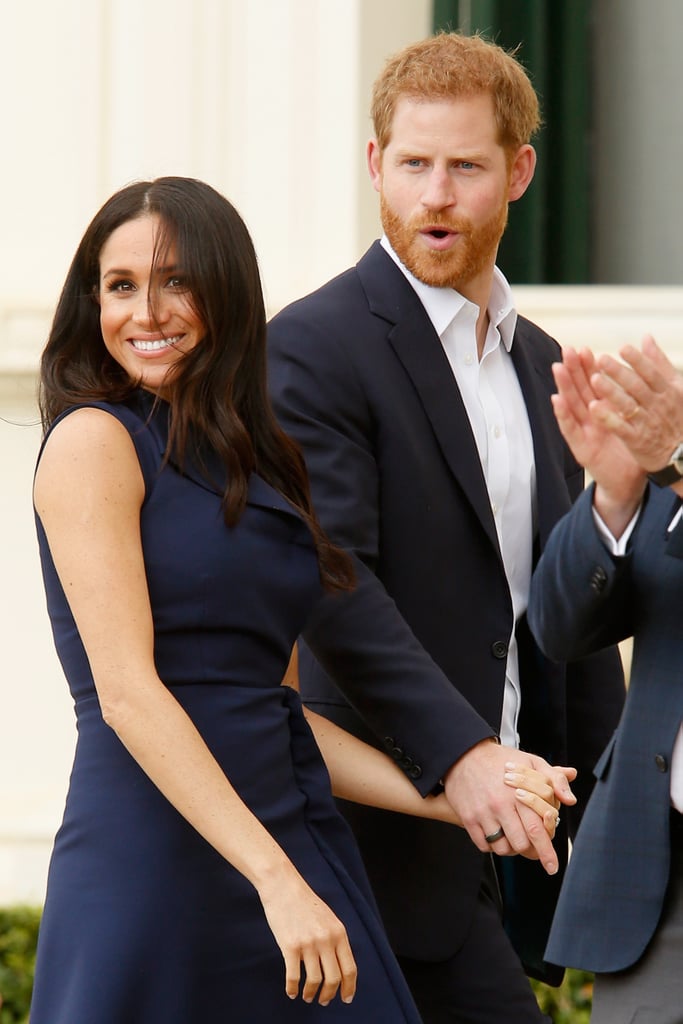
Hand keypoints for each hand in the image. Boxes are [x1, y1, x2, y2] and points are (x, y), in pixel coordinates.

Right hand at [258, 871, 356, 1004]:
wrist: (283, 886)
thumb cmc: (304, 902)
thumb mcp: (328, 918)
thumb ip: (335, 939)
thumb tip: (339, 965)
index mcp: (339, 933)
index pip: (350, 968)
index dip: (349, 987)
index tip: (346, 998)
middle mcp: (326, 940)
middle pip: (334, 979)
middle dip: (329, 994)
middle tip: (324, 1001)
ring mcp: (308, 944)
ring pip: (314, 981)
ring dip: (311, 994)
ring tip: (308, 996)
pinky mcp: (289, 946)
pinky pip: (293, 977)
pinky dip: (293, 989)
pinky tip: (292, 992)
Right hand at [443, 740, 576, 874]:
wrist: (464, 754)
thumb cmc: (502, 760)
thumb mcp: (531, 762)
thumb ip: (554, 778)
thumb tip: (571, 800)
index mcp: (519, 792)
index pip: (537, 829)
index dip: (547, 852)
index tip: (552, 866)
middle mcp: (500, 805)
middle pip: (521, 844)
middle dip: (532, 851)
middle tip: (535, 852)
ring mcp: (483, 813)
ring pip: (503, 848)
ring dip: (512, 848)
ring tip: (515, 837)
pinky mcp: (468, 818)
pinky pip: (484, 845)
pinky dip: (492, 846)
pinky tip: (497, 834)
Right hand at [551, 347, 644, 501]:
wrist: (627, 483)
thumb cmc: (630, 452)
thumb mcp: (632, 422)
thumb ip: (631, 400)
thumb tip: (636, 376)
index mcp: (604, 411)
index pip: (594, 384)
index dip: (588, 367)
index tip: (585, 349)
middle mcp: (590, 420)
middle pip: (579, 390)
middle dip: (572, 369)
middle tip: (567, 350)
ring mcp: (584, 433)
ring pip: (572, 405)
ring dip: (563, 386)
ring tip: (558, 367)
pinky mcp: (581, 449)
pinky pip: (570, 430)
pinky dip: (562, 415)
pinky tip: (556, 400)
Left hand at [592, 335, 682, 473]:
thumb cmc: (676, 416)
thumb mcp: (675, 387)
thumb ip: (659, 363)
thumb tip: (646, 338)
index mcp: (667, 391)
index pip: (651, 373)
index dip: (638, 360)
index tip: (623, 348)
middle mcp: (657, 405)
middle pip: (637, 386)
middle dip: (619, 372)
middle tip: (601, 359)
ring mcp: (647, 422)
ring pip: (627, 405)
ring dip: (611, 392)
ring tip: (594, 379)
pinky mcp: (637, 440)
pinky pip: (621, 428)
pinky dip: (608, 418)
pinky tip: (594, 408)